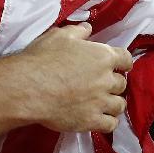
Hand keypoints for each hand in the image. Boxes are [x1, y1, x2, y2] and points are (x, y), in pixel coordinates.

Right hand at [0, 22, 131, 152]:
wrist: (27, 87)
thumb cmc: (42, 58)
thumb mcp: (59, 36)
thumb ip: (77, 31)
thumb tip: (88, 28)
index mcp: (102, 56)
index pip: (126, 58)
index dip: (121, 61)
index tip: (114, 64)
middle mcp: (106, 80)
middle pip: (121, 83)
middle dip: (112, 82)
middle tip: (98, 83)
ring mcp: (100, 103)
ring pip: (119, 105)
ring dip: (112, 102)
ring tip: (100, 101)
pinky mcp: (92, 121)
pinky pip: (110, 124)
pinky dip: (107, 120)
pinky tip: (98, 116)